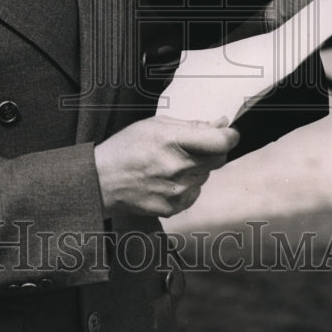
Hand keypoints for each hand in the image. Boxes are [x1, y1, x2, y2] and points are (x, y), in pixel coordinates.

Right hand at [94, 115, 239, 217]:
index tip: (228, 133)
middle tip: (191, 146)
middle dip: (211, 149)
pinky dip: (186, 185)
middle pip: (218, 159)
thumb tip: (221, 124)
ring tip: (169, 163)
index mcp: (173, 142)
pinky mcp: (174, 208)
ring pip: (205, 175)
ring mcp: (177, 191)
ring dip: (196, 168)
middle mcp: (178, 168)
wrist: (102, 181)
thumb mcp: (155, 125)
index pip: (220, 142)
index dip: (230, 136)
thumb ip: (192, 125)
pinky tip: (165, 179)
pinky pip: (194, 193)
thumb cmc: (126, 147)